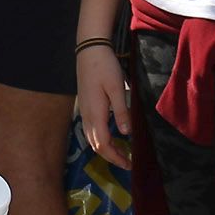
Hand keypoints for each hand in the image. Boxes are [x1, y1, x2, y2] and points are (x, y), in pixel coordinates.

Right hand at [76, 38, 134, 155]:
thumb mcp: (117, 88)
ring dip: (106, 148)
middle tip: (128, 162)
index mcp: (95, 113)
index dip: (116, 157)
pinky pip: (91, 130)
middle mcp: (87, 116)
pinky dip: (102, 139)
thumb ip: (121, 111)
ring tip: (122, 152)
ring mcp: (84, 112)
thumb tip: (126, 133)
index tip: (129, 164)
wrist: (89, 50)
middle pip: (96, 145)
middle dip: (111, 157)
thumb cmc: (104, 67)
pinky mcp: (85, 106)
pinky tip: (112, 136)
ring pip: (93, 139)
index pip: (103, 144)